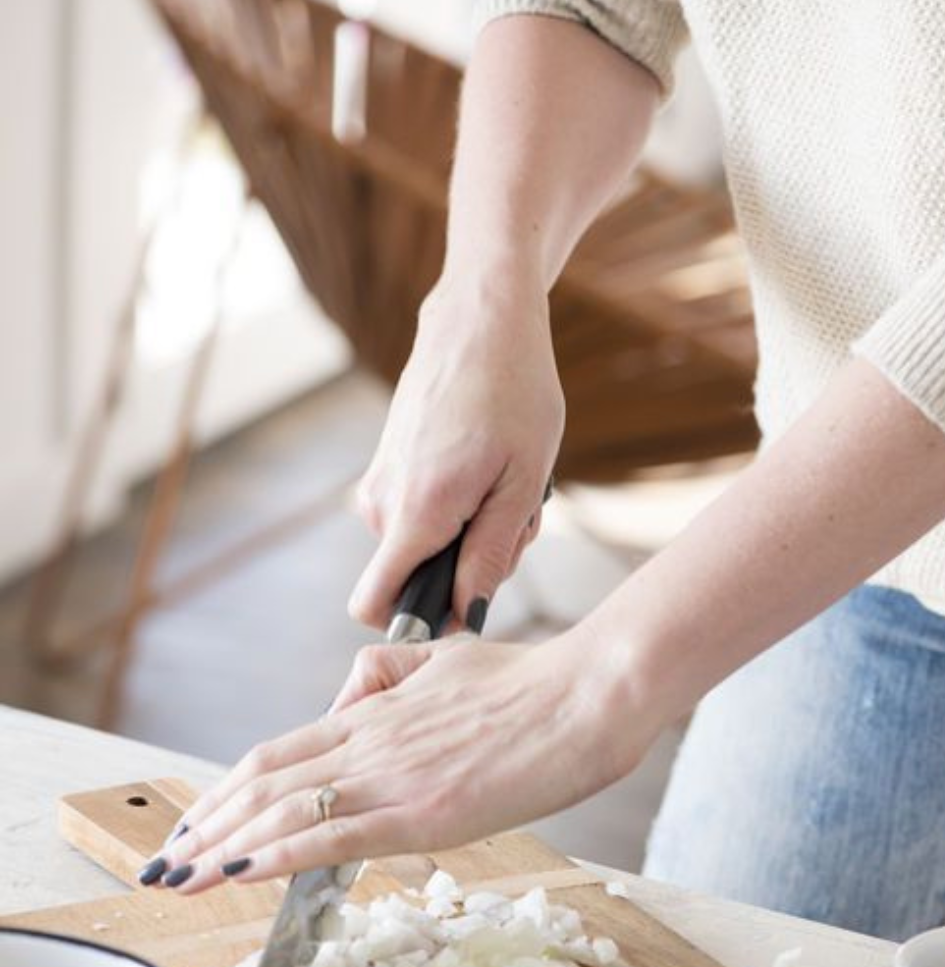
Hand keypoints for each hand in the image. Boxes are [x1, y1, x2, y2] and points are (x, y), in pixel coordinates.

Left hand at [142, 632, 644, 891]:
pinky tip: (240, 872)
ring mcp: (393, 777)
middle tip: (165, 862)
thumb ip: (390, 675)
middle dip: (206, 826)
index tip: (197, 822)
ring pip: (284, 810)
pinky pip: (334, 834)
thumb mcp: (447, 659)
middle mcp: (369, 743)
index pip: (277, 753)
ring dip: (223, 848)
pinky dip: (278, 854)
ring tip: (181, 879)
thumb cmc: (531, 682)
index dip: (226, 791)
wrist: (587, 695)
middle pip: (262, 782)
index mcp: (374, 713)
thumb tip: (350, 695)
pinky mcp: (424, 812)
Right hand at [350, 275, 563, 631]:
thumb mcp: (522, 484)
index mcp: (416, 510)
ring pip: (422, 545)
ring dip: (469, 533)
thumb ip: (491, 556)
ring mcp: (379, 480)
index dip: (417, 621)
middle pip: (413, 578)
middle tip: (515, 518)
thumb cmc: (515, 393)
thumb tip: (466, 616)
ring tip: (506, 484)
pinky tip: (488, 467)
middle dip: (466, 568)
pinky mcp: (386, 465)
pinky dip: (457, 507)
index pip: (374, 604)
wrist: (482, 319)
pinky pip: (419, 514)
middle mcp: (382, 501)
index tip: (466, 602)